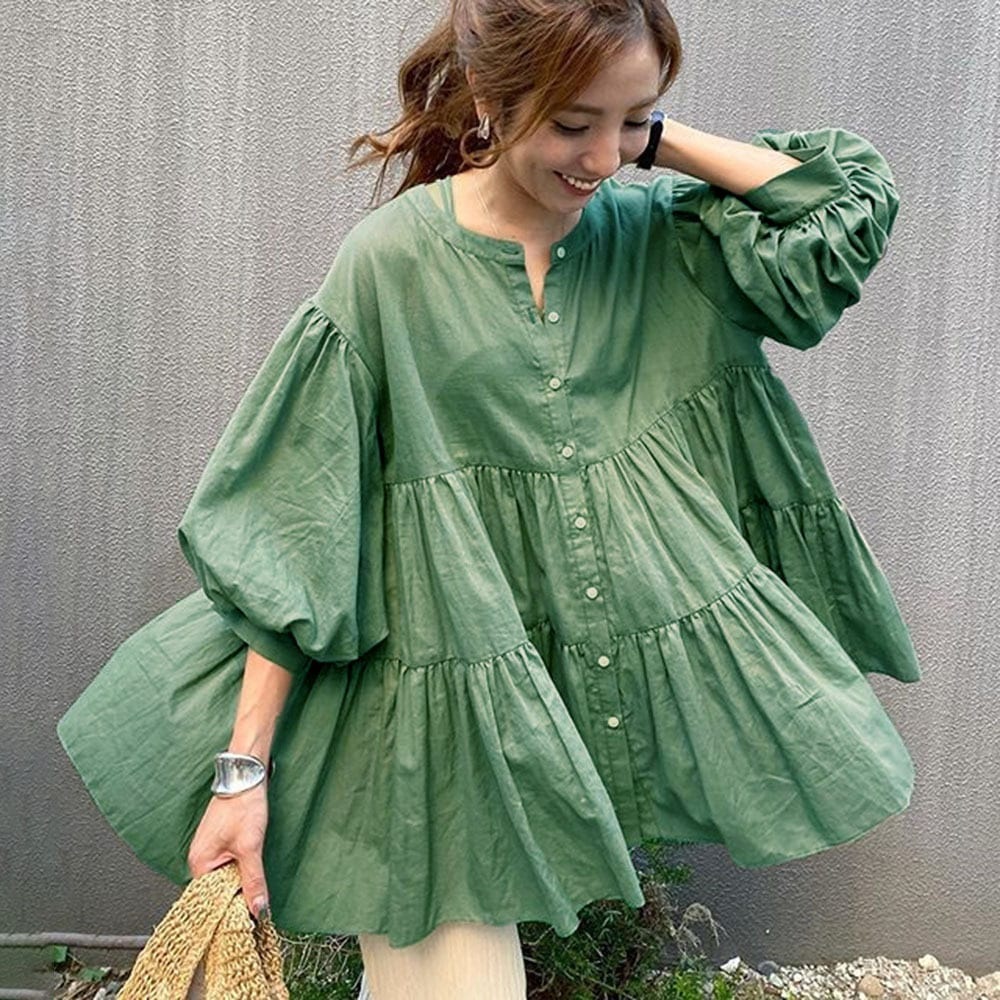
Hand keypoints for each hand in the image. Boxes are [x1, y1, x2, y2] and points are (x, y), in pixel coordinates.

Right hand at [187, 784, 269, 919]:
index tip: (245, 926)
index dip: (228, 913)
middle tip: (255, 916)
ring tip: (255, 903)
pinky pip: (228, 869)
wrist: (246, 776)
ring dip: (239, 888)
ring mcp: (210, 852)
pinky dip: (239, 875)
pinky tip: (252, 881)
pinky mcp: (221, 845)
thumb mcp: (251, 847)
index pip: (210, 902)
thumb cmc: (243, 806)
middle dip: (235, 902)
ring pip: (224, 880)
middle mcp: (200, 860)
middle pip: (217, 892)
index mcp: (199, 864)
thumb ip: (253, 880)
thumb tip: (258, 910)